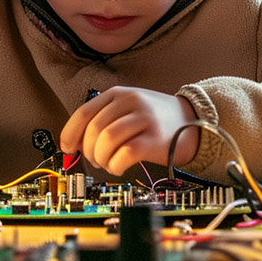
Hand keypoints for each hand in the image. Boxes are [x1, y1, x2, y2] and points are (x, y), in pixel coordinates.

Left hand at [60, 86, 199, 175]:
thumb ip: (104, 118)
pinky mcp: (155, 138)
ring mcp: (144, 119)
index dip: (70, 133)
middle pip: (94, 129)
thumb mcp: (129, 107)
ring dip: (101, 159)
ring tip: (108, 163)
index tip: (67, 148)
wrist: (195, 120)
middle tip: (94, 159)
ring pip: (107, 141)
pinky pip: (125, 153)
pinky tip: (119, 167)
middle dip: (88, 150)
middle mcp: (130, 102)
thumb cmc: (156, 119)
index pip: (84, 112)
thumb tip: (75, 141)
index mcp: (119, 94)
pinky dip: (115, 165)